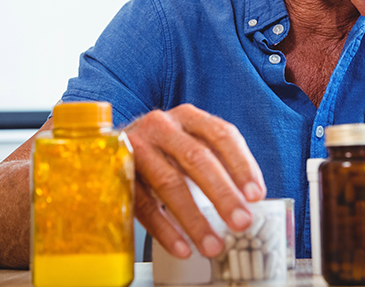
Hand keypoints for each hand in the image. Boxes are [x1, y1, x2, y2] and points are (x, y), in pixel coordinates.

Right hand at [125, 104, 266, 258]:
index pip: (221, 135)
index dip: (241, 164)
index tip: (256, 195)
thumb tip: (247, 202)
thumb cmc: (162, 150)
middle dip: (222, 194)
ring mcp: (138, 146)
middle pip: (197, 158)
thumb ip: (216, 164)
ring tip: (212, 245)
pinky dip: (165, 229)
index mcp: (188, 116)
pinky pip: (144, 204)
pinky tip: (182, 247)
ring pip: (169, 183)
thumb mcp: (189, 145)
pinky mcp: (118, 172)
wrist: (109, 147)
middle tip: (241, 222)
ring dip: (194, 219)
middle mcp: (162, 126)